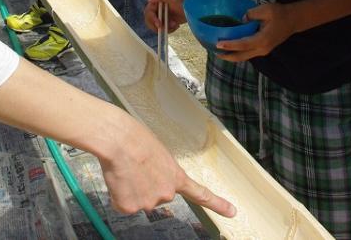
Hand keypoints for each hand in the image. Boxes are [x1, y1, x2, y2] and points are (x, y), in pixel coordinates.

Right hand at [98, 114, 235, 217]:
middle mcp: (166, 194)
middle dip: (145, 185)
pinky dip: (117, 193)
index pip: (201, 194)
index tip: (233, 212)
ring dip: (129, 188)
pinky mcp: (130, 207)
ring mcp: (149, 202)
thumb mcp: (158, 152)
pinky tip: (118, 177)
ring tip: (125, 168)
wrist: (119, 141)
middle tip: (135, 167)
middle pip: (155, 196)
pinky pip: (122, 203)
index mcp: (176, 176)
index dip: (217, 204)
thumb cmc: (136, 137)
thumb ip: (160, 170)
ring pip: (136, 200)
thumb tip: (144, 178)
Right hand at [145, 0, 187, 32]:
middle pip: (150, 21)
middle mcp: (157, 10)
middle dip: (157, 26)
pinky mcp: (167, 23)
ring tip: (175, 24)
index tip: (159, 24)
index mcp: (156, 2)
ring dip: (166, 27)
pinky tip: (177, 25)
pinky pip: (164, 29)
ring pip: (157, 27)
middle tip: (164, 28)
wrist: (193, 6)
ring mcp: (162, 17)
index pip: (149, 12)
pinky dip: (170, 29)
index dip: (152, 19)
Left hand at [213, 2, 296, 61]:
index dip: (229, 45)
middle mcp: (262, 49)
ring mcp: (263, 51)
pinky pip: (248, 53)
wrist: (293, 20)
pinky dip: (238, 52)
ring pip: (244, 57)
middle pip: (241, 56)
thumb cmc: (280, 14)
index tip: (218, 44)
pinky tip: (231, 47)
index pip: (242, 44)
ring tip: (219, 51)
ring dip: (232, 55)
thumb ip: (252, 14)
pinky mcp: (263, 49)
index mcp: (262, 40)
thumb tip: (241, 19)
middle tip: (214, 52)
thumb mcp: (266, 9)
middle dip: (227, 56)